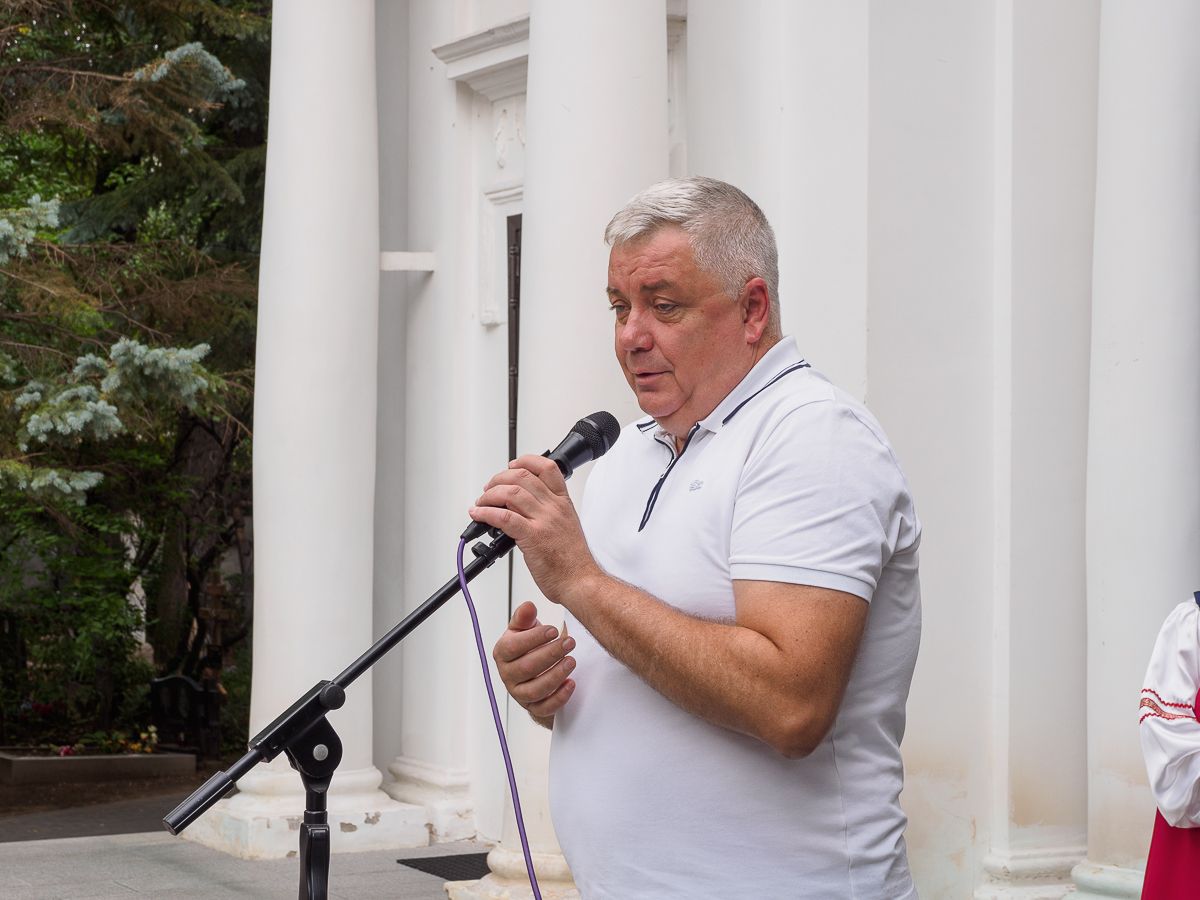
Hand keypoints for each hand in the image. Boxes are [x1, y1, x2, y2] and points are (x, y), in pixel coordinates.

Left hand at [469, 455, 601, 602]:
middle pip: (522, 476)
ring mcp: (544, 521)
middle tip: (489, 489)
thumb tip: (520, 506)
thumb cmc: (573, 560)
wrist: (580, 581)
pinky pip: (503, 517)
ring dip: (489, 495)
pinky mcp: (532, 537)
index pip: (547, 467)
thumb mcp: (566, 525)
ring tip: (481, 503)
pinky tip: (479, 515)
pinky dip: (486, 513)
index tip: (511, 465)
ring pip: (511, 493)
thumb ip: (547, 512)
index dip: (525, 461)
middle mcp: (554, 507)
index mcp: (563, 503)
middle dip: (499, 479)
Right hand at [493, 601, 576, 721]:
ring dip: (556, 675)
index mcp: (502, 653)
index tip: (553, 630)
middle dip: (550, 654)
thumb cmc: (529, 646)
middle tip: (569, 643)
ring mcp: (519, 693)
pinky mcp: (533, 707)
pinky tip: (571, 683)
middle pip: (526, 668)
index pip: (513, 647)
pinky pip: (544, 708)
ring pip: (535, 690)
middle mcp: (508, 675)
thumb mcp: (524, 628)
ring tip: (572, 661)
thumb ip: (525, 617)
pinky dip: (559, 697)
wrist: (534, 670)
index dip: (534, 638)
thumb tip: (528, 606)